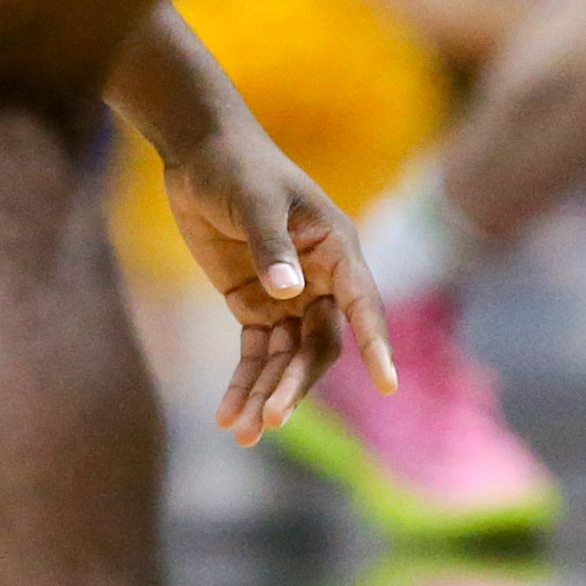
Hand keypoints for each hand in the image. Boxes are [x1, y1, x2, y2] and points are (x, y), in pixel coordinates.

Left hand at [153, 119, 391, 441]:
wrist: (198, 153)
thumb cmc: (237, 166)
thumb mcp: (254, 200)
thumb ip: (270, 245)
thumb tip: (286, 291)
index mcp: (336, 249)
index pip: (363, 304)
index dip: (376, 344)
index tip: (387, 384)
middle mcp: (321, 279)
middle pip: (319, 345)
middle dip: (296, 383)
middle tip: (272, 418)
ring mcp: (288, 296)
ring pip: (287, 358)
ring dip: (267, 394)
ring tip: (242, 432)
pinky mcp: (255, 304)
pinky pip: (256, 353)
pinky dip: (244, 383)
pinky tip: (228, 416)